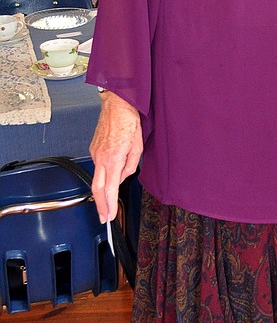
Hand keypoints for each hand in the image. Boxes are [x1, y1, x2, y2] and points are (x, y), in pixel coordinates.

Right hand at [90, 92, 142, 221]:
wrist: (116, 104)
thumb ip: (131, 165)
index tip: (109, 215)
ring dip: (101, 192)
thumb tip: (124, 176)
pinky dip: (102, 176)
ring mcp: (95, 153)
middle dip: (100, 205)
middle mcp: (101, 158)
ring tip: (107, 203)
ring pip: (96, 177)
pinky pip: (97, 166)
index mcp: (113, 159)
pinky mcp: (93, 148)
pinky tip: (108, 179)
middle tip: (104, 217)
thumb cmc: (129, 121)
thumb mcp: (138, 146)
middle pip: (97, 188)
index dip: (109, 204)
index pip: (109, 188)